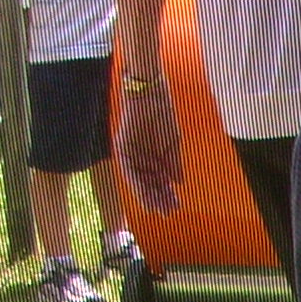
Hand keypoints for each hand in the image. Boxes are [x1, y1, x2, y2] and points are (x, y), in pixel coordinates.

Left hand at [115, 80, 183, 213]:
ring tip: (155, 210)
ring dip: (146, 195)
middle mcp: (141, 154)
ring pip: (138, 179)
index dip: (167, 192)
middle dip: (158, 197)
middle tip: (166, 213)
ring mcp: (131, 150)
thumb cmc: (162, 110)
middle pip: (149, 181)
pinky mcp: (122, 145)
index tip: (175, 206)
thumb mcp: (173, 139)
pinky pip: (128, 169)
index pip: (160, 177)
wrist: (148, 89)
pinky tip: (144, 195)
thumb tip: (178, 182)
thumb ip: (173, 161)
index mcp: (154, 152)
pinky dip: (136, 183)